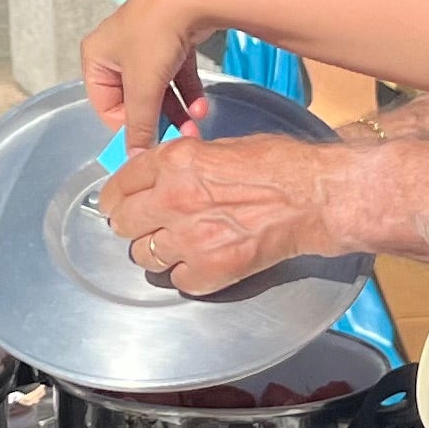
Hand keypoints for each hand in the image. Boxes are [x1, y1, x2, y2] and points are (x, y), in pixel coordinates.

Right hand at [78, 0, 210, 149]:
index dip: (128, 124)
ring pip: (157, 89)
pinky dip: (187, 93)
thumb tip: (135, 157)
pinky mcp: (170, 41)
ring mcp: (145, 44)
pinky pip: (174, 76)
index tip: (150, 137)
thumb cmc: (156, 36)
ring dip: (176, 112)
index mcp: (96, 58)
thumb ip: (139, 126)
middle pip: (134, 99)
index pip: (106, 106)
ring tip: (194, 130)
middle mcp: (117, 50)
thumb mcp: (143, 87)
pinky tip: (200, 109)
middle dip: (157, 120)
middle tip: (177, 138)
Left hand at [99, 135, 342, 294]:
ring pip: (143, 257)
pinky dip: (187, 274)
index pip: (119, 184)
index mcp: (174, 162)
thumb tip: (156, 177)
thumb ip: (180, 164)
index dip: (116, 197)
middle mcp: (173, 200)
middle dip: (132, 225)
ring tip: (177, 245)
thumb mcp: (218, 147)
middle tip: (146, 226)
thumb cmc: (278, 165)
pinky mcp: (210, 271)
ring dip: (156, 252)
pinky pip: (177, 280)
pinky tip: (203, 261)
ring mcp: (189, 239)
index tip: (117, 204)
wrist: (312, 197)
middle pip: (122, 224)